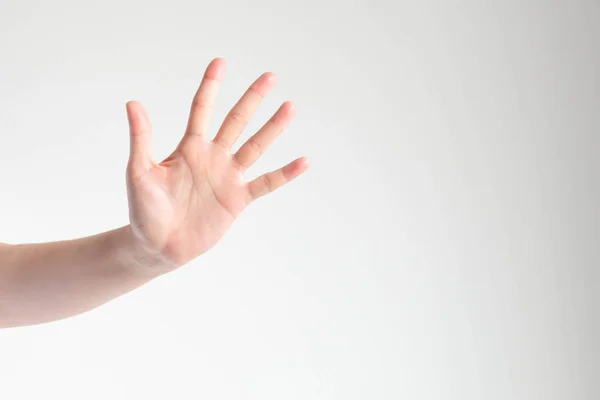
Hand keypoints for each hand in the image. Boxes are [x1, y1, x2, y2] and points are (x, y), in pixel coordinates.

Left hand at [124, 58, 307, 269]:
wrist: (157, 245)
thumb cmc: (144, 210)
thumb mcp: (139, 171)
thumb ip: (141, 139)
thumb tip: (133, 103)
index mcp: (189, 148)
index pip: (202, 109)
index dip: (211, 86)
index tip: (221, 62)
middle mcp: (213, 157)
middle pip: (236, 121)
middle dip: (252, 98)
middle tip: (270, 76)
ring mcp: (228, 177)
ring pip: (255, 146)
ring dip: (273, 127)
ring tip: (289, 107)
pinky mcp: (238, 199)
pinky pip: (266, 183)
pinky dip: (285, 174)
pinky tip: (303, 161)